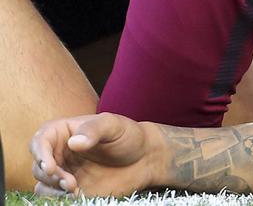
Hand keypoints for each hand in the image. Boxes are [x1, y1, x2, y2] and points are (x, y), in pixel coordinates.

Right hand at [30, 112, 161, 196]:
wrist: (143, 158)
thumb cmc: (127, 136)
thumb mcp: (114, 125)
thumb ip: (94, 129)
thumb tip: (74, 142)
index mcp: (63, 132)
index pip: (40, 141)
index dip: (40, 154)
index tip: (50, 167)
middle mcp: (59, 152)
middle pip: (38, 165)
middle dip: (50, 175)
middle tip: (70, 182)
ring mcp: (63, 171)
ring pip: (42, 183)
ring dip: (52, 189)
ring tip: (74, 188)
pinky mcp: (70, 188)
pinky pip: (53, 195)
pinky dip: (58, 197)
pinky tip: (76, 195)